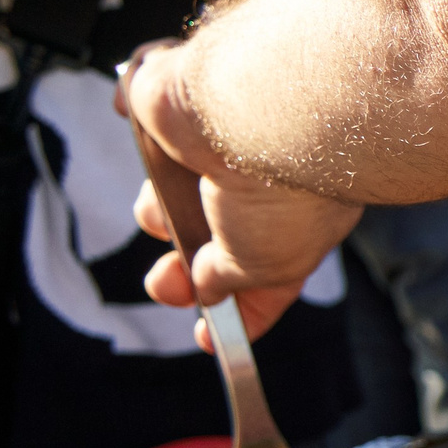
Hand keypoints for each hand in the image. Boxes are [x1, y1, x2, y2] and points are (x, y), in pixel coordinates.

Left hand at [119, 42, 364, 347]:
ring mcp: (226, 147)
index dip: (240, 314)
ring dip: (160, 209)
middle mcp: (268, 186)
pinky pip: (150, 130)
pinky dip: (145, 141)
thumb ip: (231, 282)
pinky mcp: (186, 106)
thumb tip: (205, 287)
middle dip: (184, 268)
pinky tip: (156, 147)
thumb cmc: (286, 189)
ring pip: (174, 191)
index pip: (268, 280)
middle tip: (165, 284)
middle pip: (212, 239)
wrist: (265, 112)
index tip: (210, 341)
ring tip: (170, 204)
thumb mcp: (267, 268)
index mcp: (302, 226)